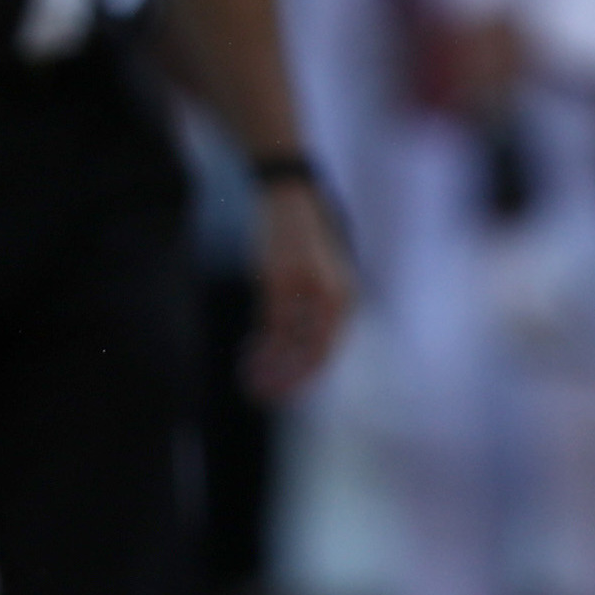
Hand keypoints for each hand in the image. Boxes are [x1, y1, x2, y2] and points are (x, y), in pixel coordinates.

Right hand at [247, 180, 353, 400]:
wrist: (292, 195)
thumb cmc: (306, 235)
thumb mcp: (323, 272)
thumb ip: (320, 304)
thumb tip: (304, 338)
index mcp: (346, 295)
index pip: (331, 349)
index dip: (308, 376)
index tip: (287, 392)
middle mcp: (333, 295)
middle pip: (315, 354)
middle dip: (290, 382)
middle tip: (266, 398)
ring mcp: (308, 289)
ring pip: (291, 345)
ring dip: (270, 370)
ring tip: (252, 384)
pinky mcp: (281, 281)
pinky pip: (272, 325)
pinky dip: (261, 348)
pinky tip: (247, 357)